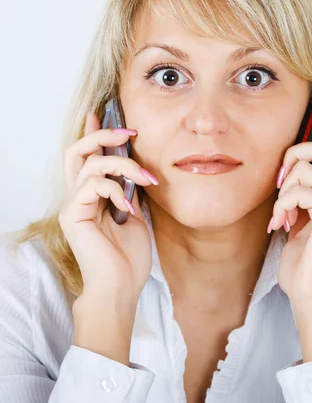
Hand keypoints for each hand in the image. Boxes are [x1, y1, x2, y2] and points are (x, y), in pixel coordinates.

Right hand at [59, 109, 157, 306]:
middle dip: (102, 135)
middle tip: (129, 133)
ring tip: (147, 179)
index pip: (86, 157)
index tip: (105, 113)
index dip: (94, 132)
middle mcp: (77, 197)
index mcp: (91, 196)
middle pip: (77, 150)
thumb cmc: (127, 258)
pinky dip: (117, 190)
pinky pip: (94, 184)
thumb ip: (128, 190)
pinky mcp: (73, 214)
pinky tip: (130, 209)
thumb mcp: (133, 214)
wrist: (120, 289)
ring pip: (90, 163)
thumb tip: (136, 168)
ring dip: (124, 165)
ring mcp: (73, 205)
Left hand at [269, 104, 311, 308]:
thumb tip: (283, 177)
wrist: (311, 291)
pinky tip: (282, 223)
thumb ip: (294, 196)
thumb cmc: (301, 260)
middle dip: (294, 156)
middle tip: (281, 184)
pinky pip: (300, 189)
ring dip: (284, 188)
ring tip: (281, 213)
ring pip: (306, 165)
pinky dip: (283, 204)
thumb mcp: (294, 219)